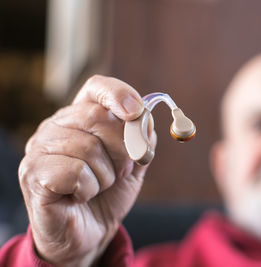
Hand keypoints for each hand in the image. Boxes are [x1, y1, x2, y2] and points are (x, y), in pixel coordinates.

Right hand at [18, 75, 155, 265]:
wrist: (89, 232)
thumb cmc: (109, 193)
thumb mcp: (134, 164)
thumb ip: (142, 140)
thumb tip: (146, 119)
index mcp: (81, 117)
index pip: (97, 87)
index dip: (119, 94)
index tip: (137, 111)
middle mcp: (56, 125)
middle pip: (98, 117)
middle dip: (123, 150)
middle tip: (122, 171)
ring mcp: (40, 148)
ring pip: (88, 148)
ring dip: (106, 175)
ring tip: (98, 186)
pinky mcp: (33, 174)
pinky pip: (75, 172)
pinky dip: (89, 189)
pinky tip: (80, 196)